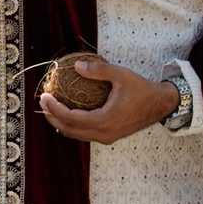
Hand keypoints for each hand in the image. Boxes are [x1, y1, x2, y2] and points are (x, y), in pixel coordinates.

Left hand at [36, 56, 177, 143]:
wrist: (160, 105)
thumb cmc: (142, 89)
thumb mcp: (121, 75)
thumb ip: (99, 70)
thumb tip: (76, 66)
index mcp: (105, 120)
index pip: (71, 118)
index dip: (54, 108)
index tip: (44, 96)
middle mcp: (104, 133)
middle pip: (70, 129)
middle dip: (52, 116)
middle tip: (42, 101)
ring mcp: (107, 137)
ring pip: (76, 134)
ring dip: (61, 123)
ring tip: (50, 108)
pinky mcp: (109, 136)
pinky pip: (85, 134)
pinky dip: (73, 125)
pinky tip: (68, 113)